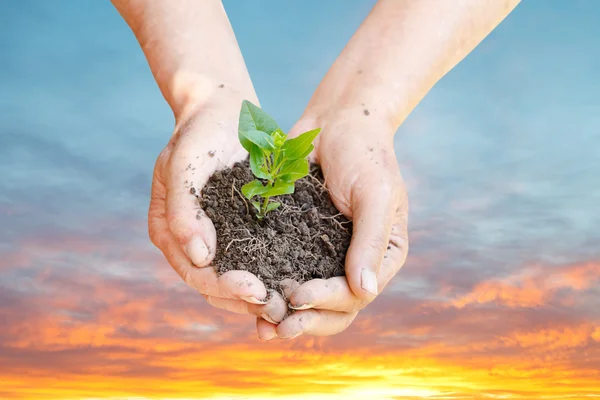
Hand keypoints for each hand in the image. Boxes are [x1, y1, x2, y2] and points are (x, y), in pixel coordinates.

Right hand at [148, 97, 286, 339]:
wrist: (223, 110)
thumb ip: (183, 207)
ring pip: (238, 280)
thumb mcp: (184, 163)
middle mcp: (193, 242)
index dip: (222, 286)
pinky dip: (274, 275)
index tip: (254, 289)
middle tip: (279, 307)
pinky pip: (259, 260)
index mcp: (170, 231)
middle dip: (246, 301)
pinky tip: (297, 284)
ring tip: (291, 307)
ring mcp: (220, 238)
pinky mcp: (245, 230)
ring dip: (262, 298)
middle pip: (216, 285)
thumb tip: (198, 256)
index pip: (194, 272)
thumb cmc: (198, 133)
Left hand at [274, 112, 409, 338]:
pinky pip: (287, 272)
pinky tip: (250, 297)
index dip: (327, 302)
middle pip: (334, 309)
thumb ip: (371, 241)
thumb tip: (364, 292)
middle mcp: (356, 262)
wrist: (338, 121)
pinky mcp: (300, 242)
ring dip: (286, 317)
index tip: (297, 297)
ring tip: (261, 327)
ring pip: (309, 300)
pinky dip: (271, 289)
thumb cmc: (365, 153)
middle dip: (305, 322)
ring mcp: (327, 255)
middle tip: (275, 328)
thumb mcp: (376, 194)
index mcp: (383, 256)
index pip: (356, 295)